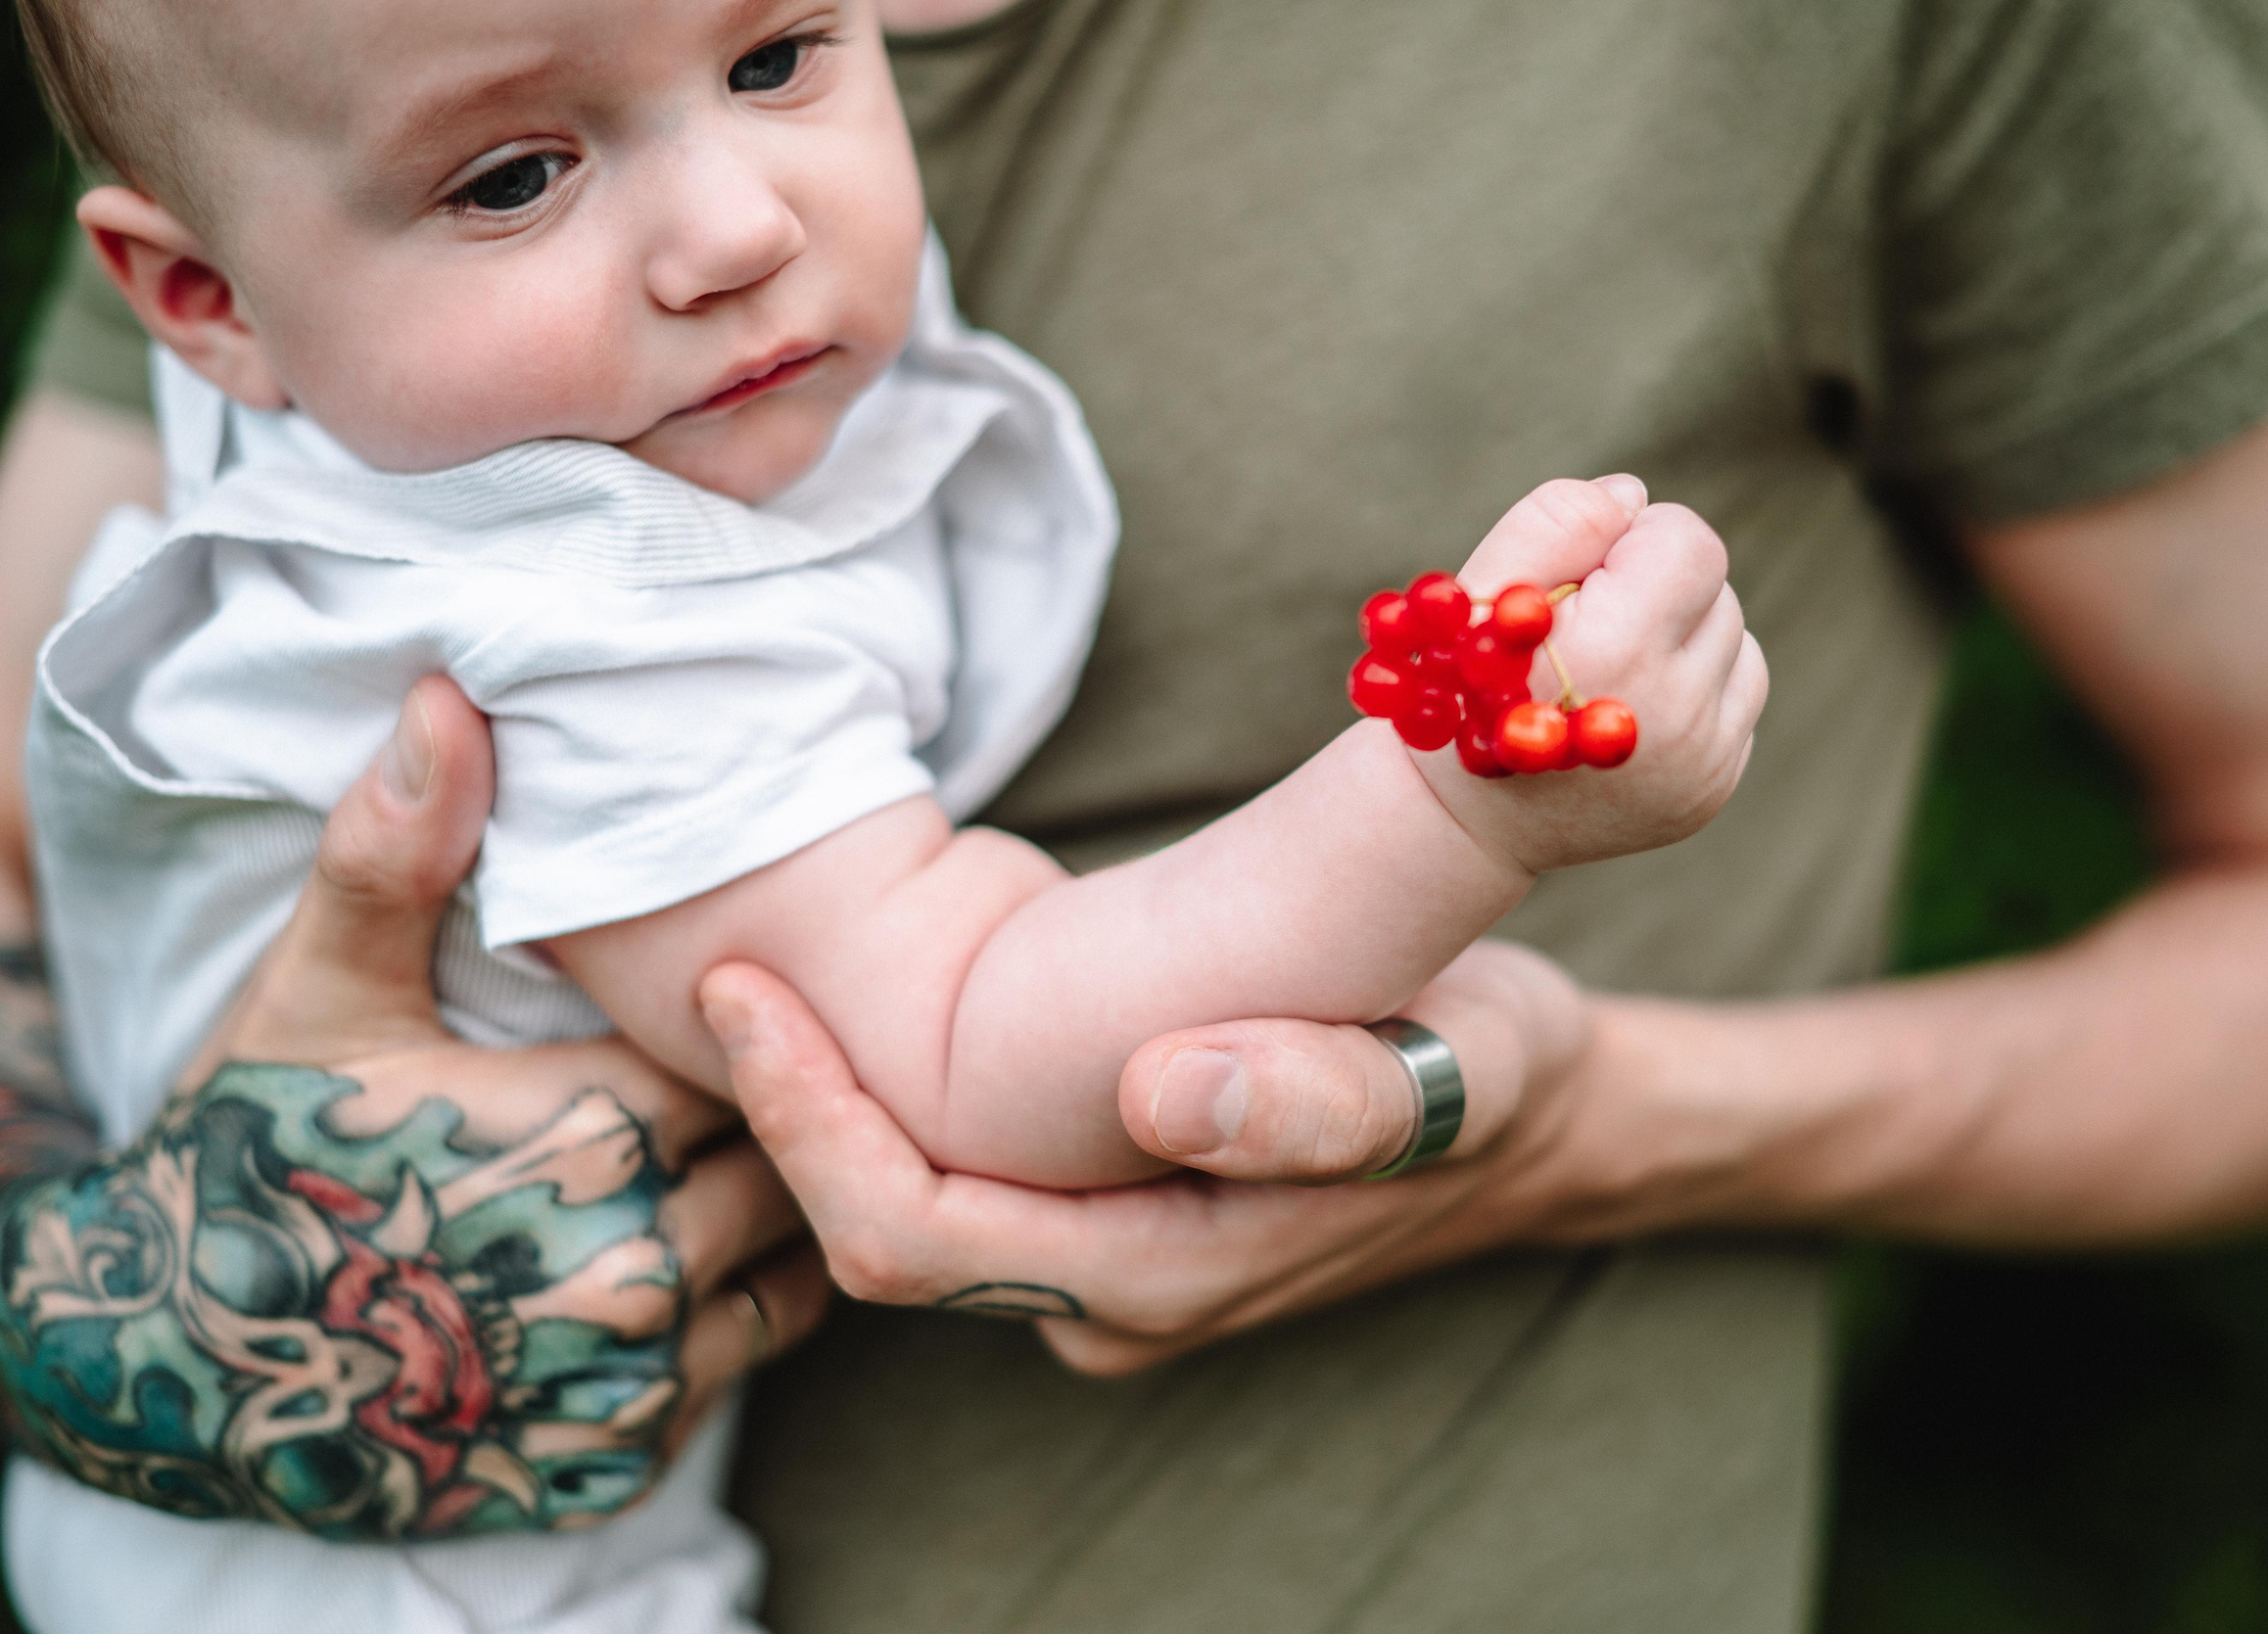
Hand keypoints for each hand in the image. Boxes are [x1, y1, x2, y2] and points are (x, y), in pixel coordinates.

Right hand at [0, 680, 828, 1537]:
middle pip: (789, 1156)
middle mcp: (634, 1268)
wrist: (184, 1362)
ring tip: (729, 1143)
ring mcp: (633, 1376)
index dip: (747, 1015)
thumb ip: (398, 850)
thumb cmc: (260, 1149)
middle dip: (772, 1105)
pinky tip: (694, 1244)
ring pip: (795, 1261)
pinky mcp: (626, 1455)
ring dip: (776, 1202)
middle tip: (742, 1059)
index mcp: (590, 1135)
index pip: (760, 1051)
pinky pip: (752, 1358)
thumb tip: (448, 696)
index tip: (726, 988)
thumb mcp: (319, 988)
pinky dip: (743, 1302)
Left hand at [709, 939, 1598, 1374]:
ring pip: (912, 1212)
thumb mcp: (1446, 1068)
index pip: (918, 1238)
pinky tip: (861, 1012)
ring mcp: (1106, 1267)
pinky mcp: (1110, 1217)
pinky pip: (961, 1181)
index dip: (811, 1126)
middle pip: (885, 1235)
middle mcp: (1111, 1298)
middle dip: (788, 1116)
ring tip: (761, 979)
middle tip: (724, 967)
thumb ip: (1326, 1098)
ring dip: (828, 1112)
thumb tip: (1166, 1090)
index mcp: (1162, 1274)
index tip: (746, 996)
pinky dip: (894, 1107)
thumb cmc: (1489, 1073)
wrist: (1543, 1115)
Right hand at [1421, 476, 1768, 873]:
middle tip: (1589, 630)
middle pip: (1718, 592)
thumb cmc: (1466, 683)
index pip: (1691, 542)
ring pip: (1738, 645)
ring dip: (1684, 640)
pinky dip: (1695, 693)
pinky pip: (1738, 702)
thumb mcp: (1481, 590)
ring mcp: (1700, 762)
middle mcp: (1673, 715)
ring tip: (1612, 672)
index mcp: (1616, 650)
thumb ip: (1557, 520)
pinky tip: (1630, 709)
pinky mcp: (1712, 791)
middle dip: (1658, 592)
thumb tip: (1637, 498)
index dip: (1636, 542)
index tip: (1587, 578)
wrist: (1460, 817)